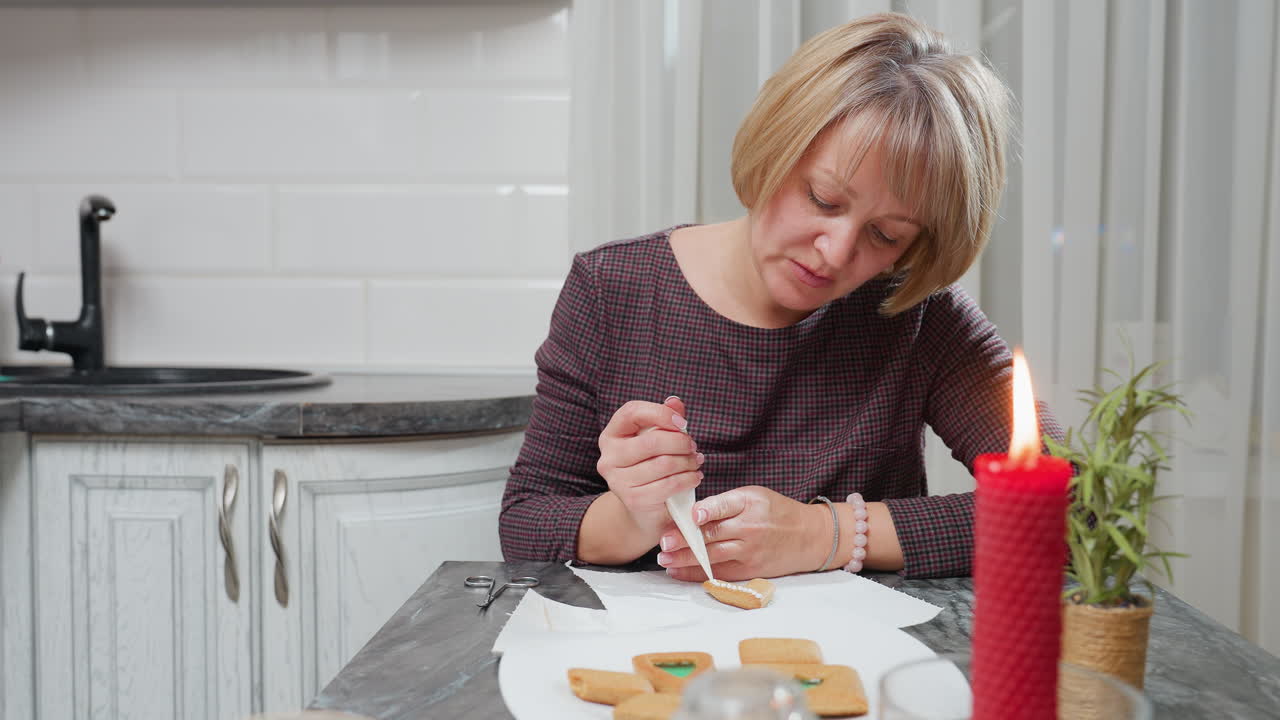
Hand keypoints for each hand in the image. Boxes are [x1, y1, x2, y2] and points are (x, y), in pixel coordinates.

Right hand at [596, 396, 704, 539]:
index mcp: (611, 435)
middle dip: (680, 442)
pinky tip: (694, 477)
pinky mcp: (633, 500)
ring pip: (664, 463)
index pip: (632, 412)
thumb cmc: (650, 466)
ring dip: (688, 461)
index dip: (660, 413)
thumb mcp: (656, 439)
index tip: (682, 423)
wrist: (643, 508)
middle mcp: (608, 457)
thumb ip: (665, 419)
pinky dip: (688, 479)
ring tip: (695, 461)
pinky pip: (669, 484)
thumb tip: (675, 401)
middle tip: (693, 447)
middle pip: (653, 440)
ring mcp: (618, 481)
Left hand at [656, 485, 826, 580]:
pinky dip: (697, 573)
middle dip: (685, 539)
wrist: (810, 536)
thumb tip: (690, 514)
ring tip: (665, 559)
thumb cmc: (777, 512)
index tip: (691, 516)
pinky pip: (719, 572)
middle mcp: (750, 527)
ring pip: (712, 556)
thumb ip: (725, 503)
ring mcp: (750, 551)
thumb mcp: (755, 496)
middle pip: (712, 534)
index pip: (724, 505)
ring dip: (685, 559)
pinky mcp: (750, 570)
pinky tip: (678, 571)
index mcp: (750, 502)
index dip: (706, 511)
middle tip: (663, 542)